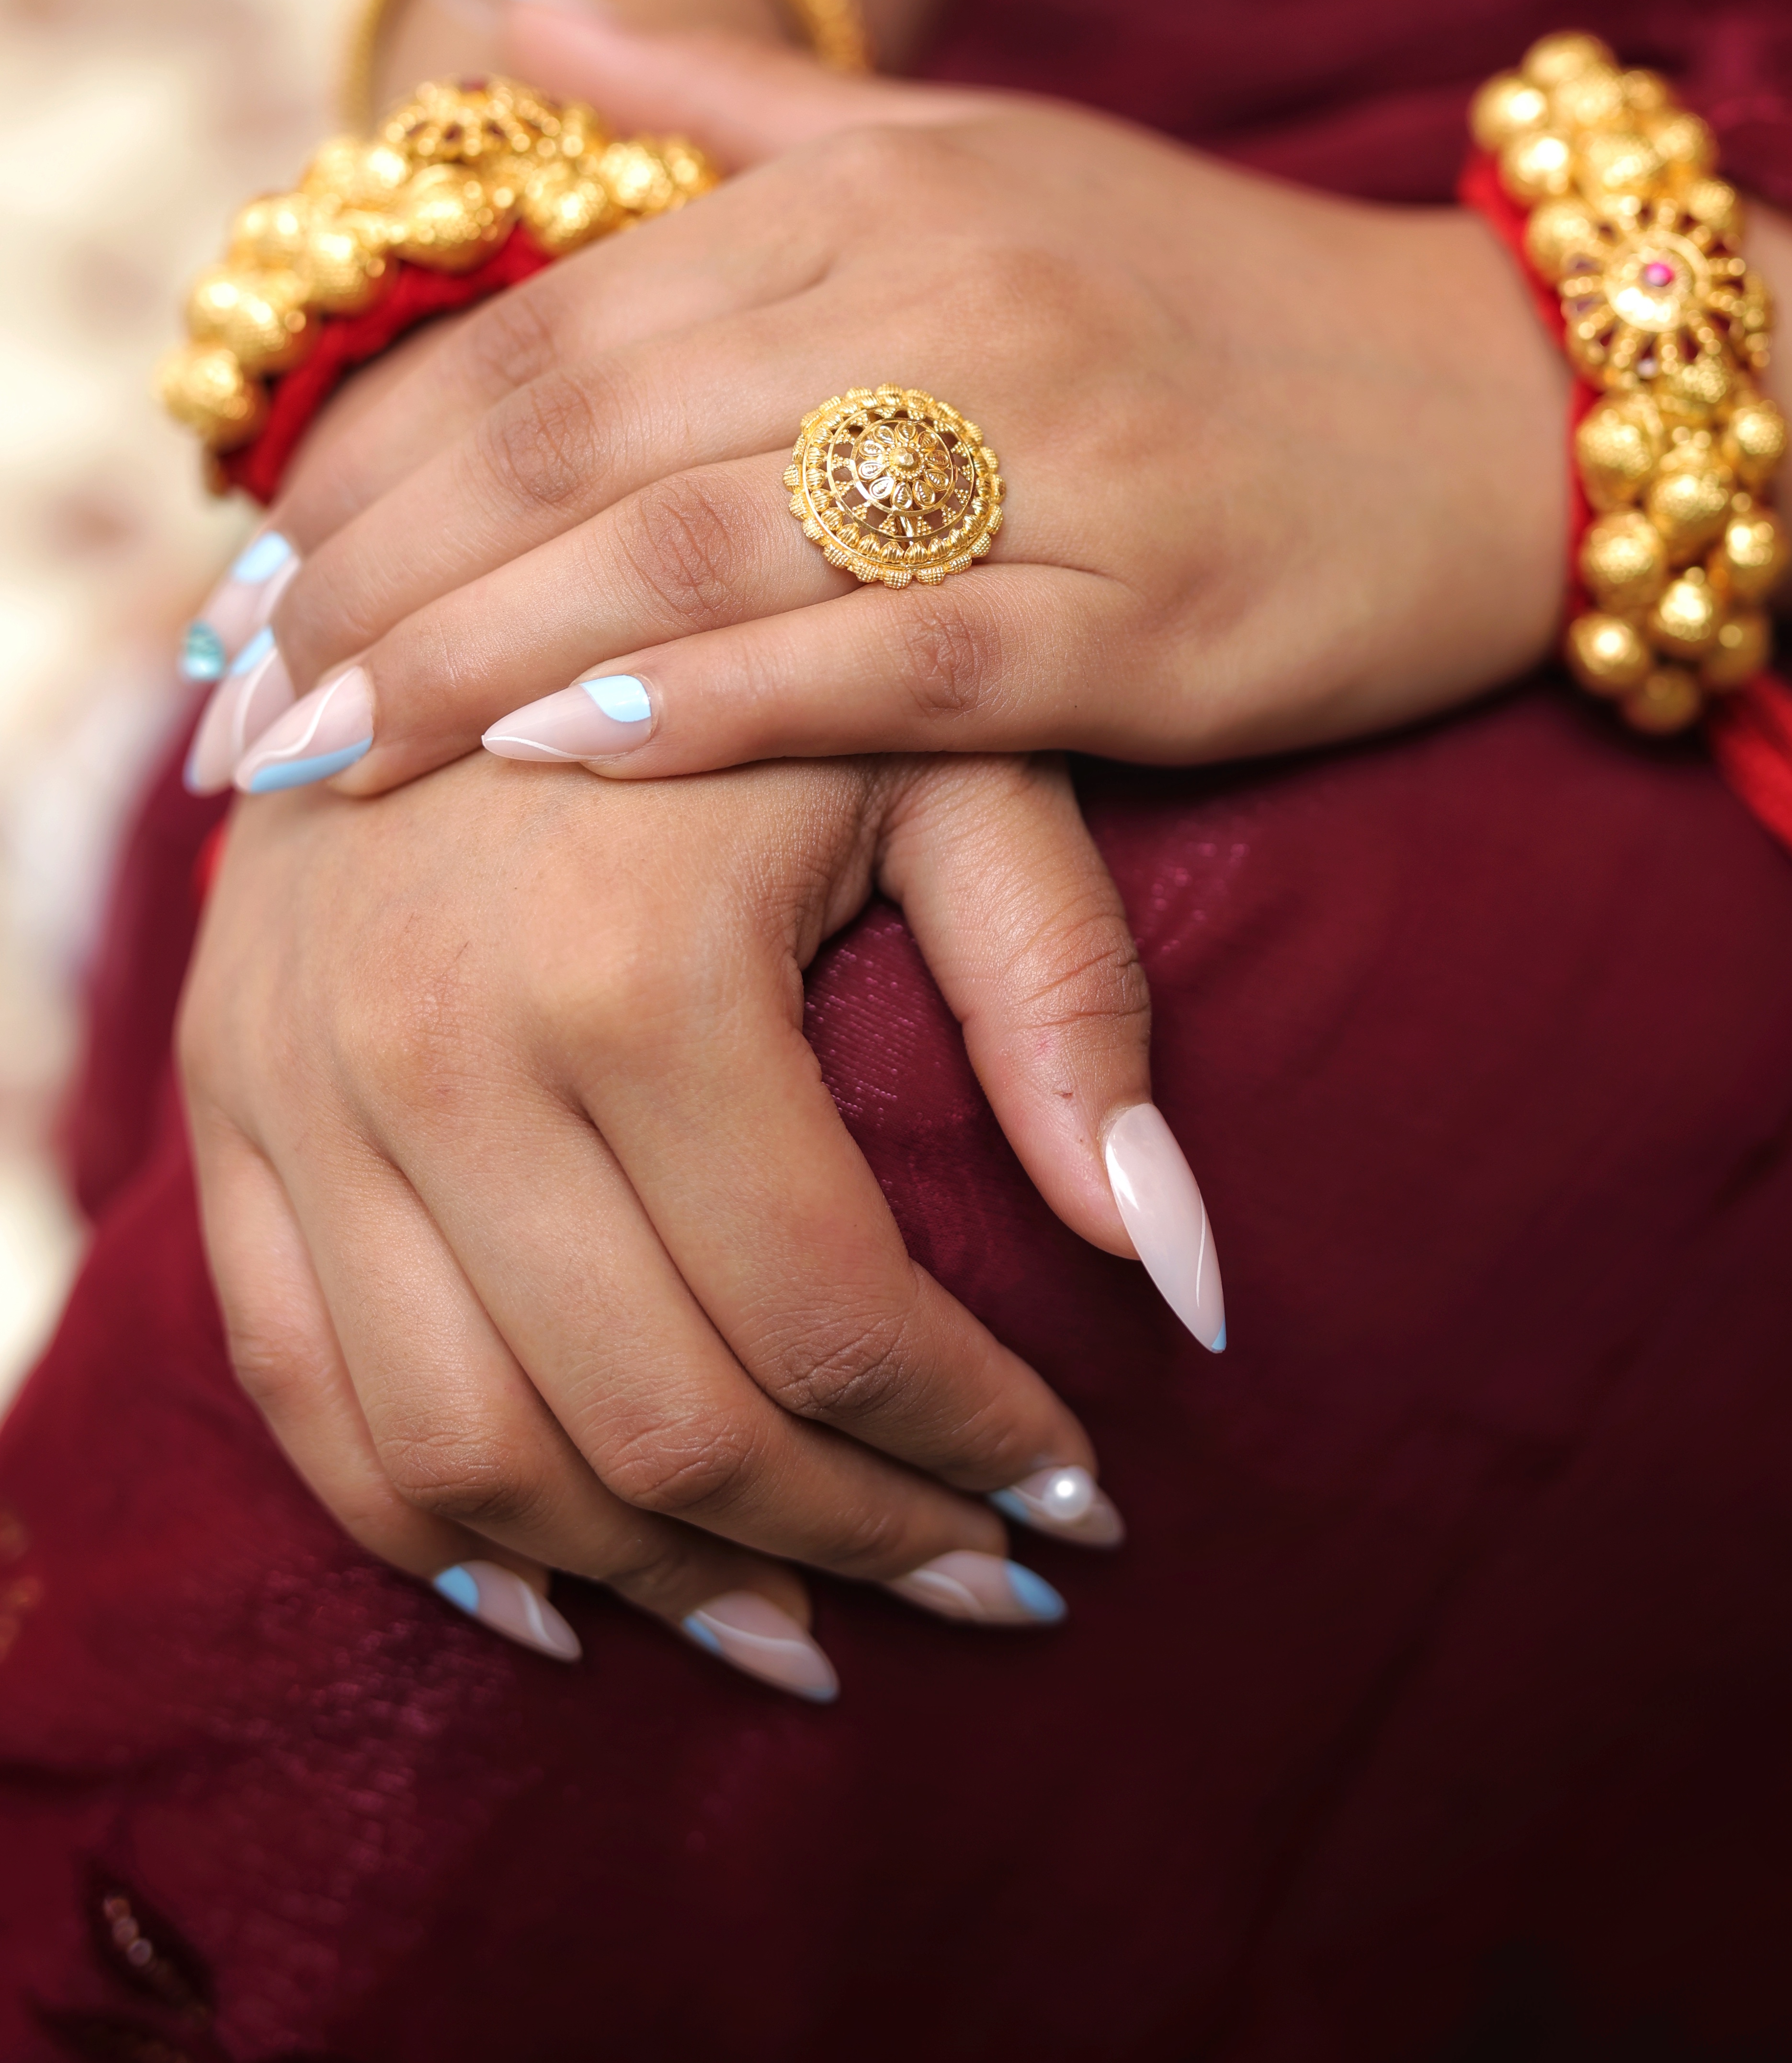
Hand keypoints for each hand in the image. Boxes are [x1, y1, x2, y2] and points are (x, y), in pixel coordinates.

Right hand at [180, 738, 1209, 1694]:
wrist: (487, 542)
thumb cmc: (767, 647)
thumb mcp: (951, 764)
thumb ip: (1069, 1002)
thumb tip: (1189, 1280)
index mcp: (634, 971)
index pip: (829, 1318)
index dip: (975, 1448)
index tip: (1080, 1503)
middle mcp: (438, 1051)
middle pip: (661, 1423)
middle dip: (854, 1543)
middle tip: (985, 1585)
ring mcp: (301, 1087)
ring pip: (474, 1456)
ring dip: (656, 1584)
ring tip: (807, 1626)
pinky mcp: (225, 1105)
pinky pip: (300, 1393)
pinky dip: (428, 1533)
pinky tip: (563, 1600)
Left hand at [202, 14, 1568, 803]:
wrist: (1494, 405)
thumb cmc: (1205, 298)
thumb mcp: (975, 151)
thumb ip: (732, 114)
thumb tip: (502, 32)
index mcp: (890, 193)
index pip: (563, 323)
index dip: (382, 451)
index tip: (252, 572)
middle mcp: (953, 303)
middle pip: (597, 439)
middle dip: (387, 577)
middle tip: (237, 706)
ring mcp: (1053, 462)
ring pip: (714, 553)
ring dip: (493, 658)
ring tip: (332, 758)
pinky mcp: (1140, 618)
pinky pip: (892, 668)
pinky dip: (720, 708)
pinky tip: (568, 755)